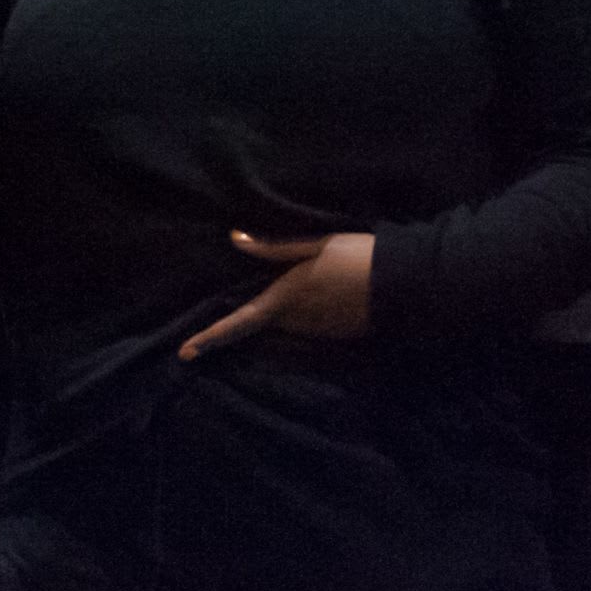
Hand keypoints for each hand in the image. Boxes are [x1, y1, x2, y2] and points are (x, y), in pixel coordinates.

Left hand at [178, 231, 375, 360]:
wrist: (404, 284)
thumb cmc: (357, 255)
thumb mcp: (314, 244)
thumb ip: (272, 248)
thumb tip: (234, 238)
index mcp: (286, 297)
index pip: (240, 321)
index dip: (211, 336)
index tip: (185, 352)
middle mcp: (298, 321)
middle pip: (266, 322)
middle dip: (258, 314)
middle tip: (269, 296)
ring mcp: (318, 333)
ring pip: (290, 324)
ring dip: (288, 312)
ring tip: (312, 288)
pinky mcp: (338, 336)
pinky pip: (312, 327)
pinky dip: (311, 315)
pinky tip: (329, 297)